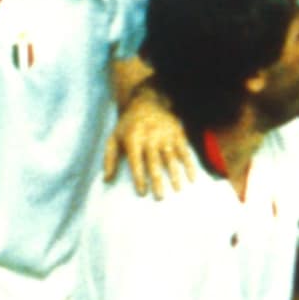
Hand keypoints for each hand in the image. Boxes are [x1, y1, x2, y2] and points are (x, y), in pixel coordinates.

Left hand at [103, 80, 197, 197]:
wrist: (146, 101)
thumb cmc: (127, 125)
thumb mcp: (114, 138)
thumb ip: (109, 159)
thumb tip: (106, 180)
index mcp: (133, 139)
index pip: (136, 163)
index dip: (139, 179)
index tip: (143, 193)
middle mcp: (150, 137)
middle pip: (154, 163)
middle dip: (157, 181)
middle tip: (160, 197)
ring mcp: (165, 135)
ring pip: (170, 158)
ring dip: (174, 175)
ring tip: (177, 190)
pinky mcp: (177, 132)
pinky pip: (184, 151)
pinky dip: (189, 164)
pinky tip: (192, 177)